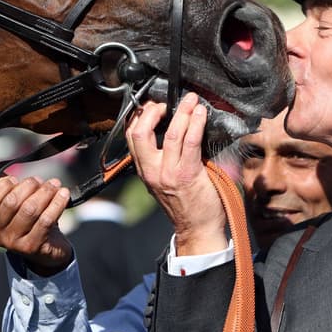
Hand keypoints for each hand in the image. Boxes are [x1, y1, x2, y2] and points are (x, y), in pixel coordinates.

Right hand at [0, 174, 72, 275]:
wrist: (47, 251)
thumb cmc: (29, 222)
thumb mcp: (14, 205)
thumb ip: (1, 188)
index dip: (3, 185)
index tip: (17, 179)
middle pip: (12, 202)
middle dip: (29, 185)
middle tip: (41, 181)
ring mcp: (14, 243)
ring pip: (30, 209)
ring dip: (46, 192)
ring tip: (55, 184)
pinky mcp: (33, 247)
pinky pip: (46, 219)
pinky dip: (57, 203)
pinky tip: (64, 194)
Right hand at [125, 92, 227, 255]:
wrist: (197, 231)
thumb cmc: (185, 205)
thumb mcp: (163, 182)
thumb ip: (162, 159)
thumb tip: (172, 129)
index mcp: (144, 170)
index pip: (131, 136)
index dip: (139, 115)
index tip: (152, 104)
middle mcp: (152, 171)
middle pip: (140, 132)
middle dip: (153, 110)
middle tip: (167, 101)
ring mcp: (169, 173)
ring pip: (171, 133)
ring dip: (182, 112)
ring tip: (191, 100)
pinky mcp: (188, 174)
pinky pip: (191, 142)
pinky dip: (196, 123)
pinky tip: (201, 114)